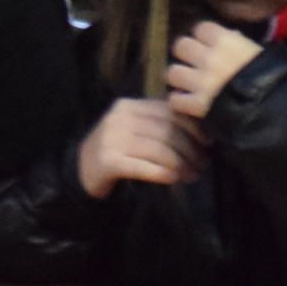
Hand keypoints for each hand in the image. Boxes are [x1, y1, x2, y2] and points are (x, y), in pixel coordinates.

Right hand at [77, 99, 204, 198]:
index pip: (169, 111)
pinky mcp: (108, 161)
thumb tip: (201, 130)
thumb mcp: (134, 130)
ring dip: (181, 164)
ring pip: (158, 149)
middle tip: (203, 163)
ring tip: (192, 174)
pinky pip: (144, 166)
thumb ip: (158, 124)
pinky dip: (163, 173)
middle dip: (190, 148)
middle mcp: (120, 118)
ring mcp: (112, 139)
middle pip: (166, 130)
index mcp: (130, 106)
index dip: (193, 126)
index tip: (208, 141)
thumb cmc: (115, 151)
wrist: (78, 173)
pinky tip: (174, 179)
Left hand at [166, 21, 265, 121]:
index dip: (203, 36)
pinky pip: (175, 99)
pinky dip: (180, 102)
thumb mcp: (258, 51)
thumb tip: (229, 35)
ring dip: (179, 78)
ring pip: (172, 72)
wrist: (272, 107)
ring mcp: (200, 81)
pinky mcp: (195, 104)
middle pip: (180, 46)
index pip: (200, 28)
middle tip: (192, 63)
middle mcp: (209, 57)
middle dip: (185, 54)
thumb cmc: (270, 75)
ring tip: (187, 84)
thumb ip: (238, 42)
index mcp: (225, 40)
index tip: (206, 43)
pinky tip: (188, 103)